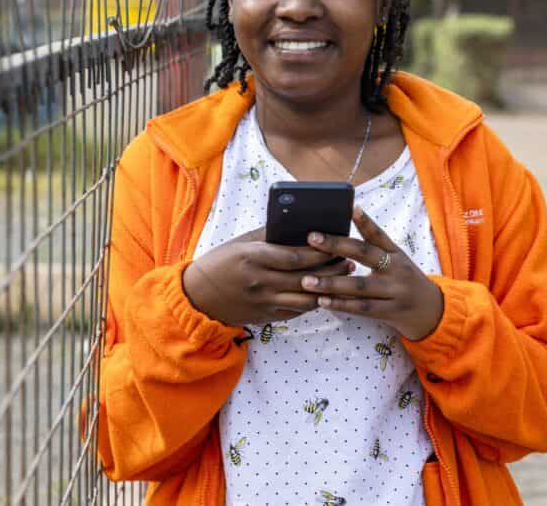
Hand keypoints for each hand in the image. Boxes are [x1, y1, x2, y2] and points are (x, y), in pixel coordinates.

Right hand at [182, 226, 353, 325]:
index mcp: (253, 258)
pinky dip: (312, 302)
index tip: (336, 244)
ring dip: (328, 289)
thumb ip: (270, 237)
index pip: (295, 257)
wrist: (197, 297)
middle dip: (331, 270)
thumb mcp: (242, 244)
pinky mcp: (265, 317)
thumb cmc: (221, 262)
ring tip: (343, 278)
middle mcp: (260, 282)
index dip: (319, 253)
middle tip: (349, 261)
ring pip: (305, 299)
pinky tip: (325, 293)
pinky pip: (295, 312)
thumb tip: (301, 229)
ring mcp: (263, 302)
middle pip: (305, 278)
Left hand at [301, 207, 444, 340]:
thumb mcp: (397, 261)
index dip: (365, 221)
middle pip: (365, 254)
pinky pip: (362, 308)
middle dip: (337, 245)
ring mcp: (395, 291)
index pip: (378, 234)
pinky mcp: (391, 312)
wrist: (434, 311)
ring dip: (331, 283)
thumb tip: (343, 232)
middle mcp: (396, 268)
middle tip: (312, 239)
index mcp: (396, 253)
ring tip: (307, 280)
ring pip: (359, 285)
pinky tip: (322, 302)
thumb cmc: (406, 282)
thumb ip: (374, 249)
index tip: (349, 207)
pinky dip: (341, 305)